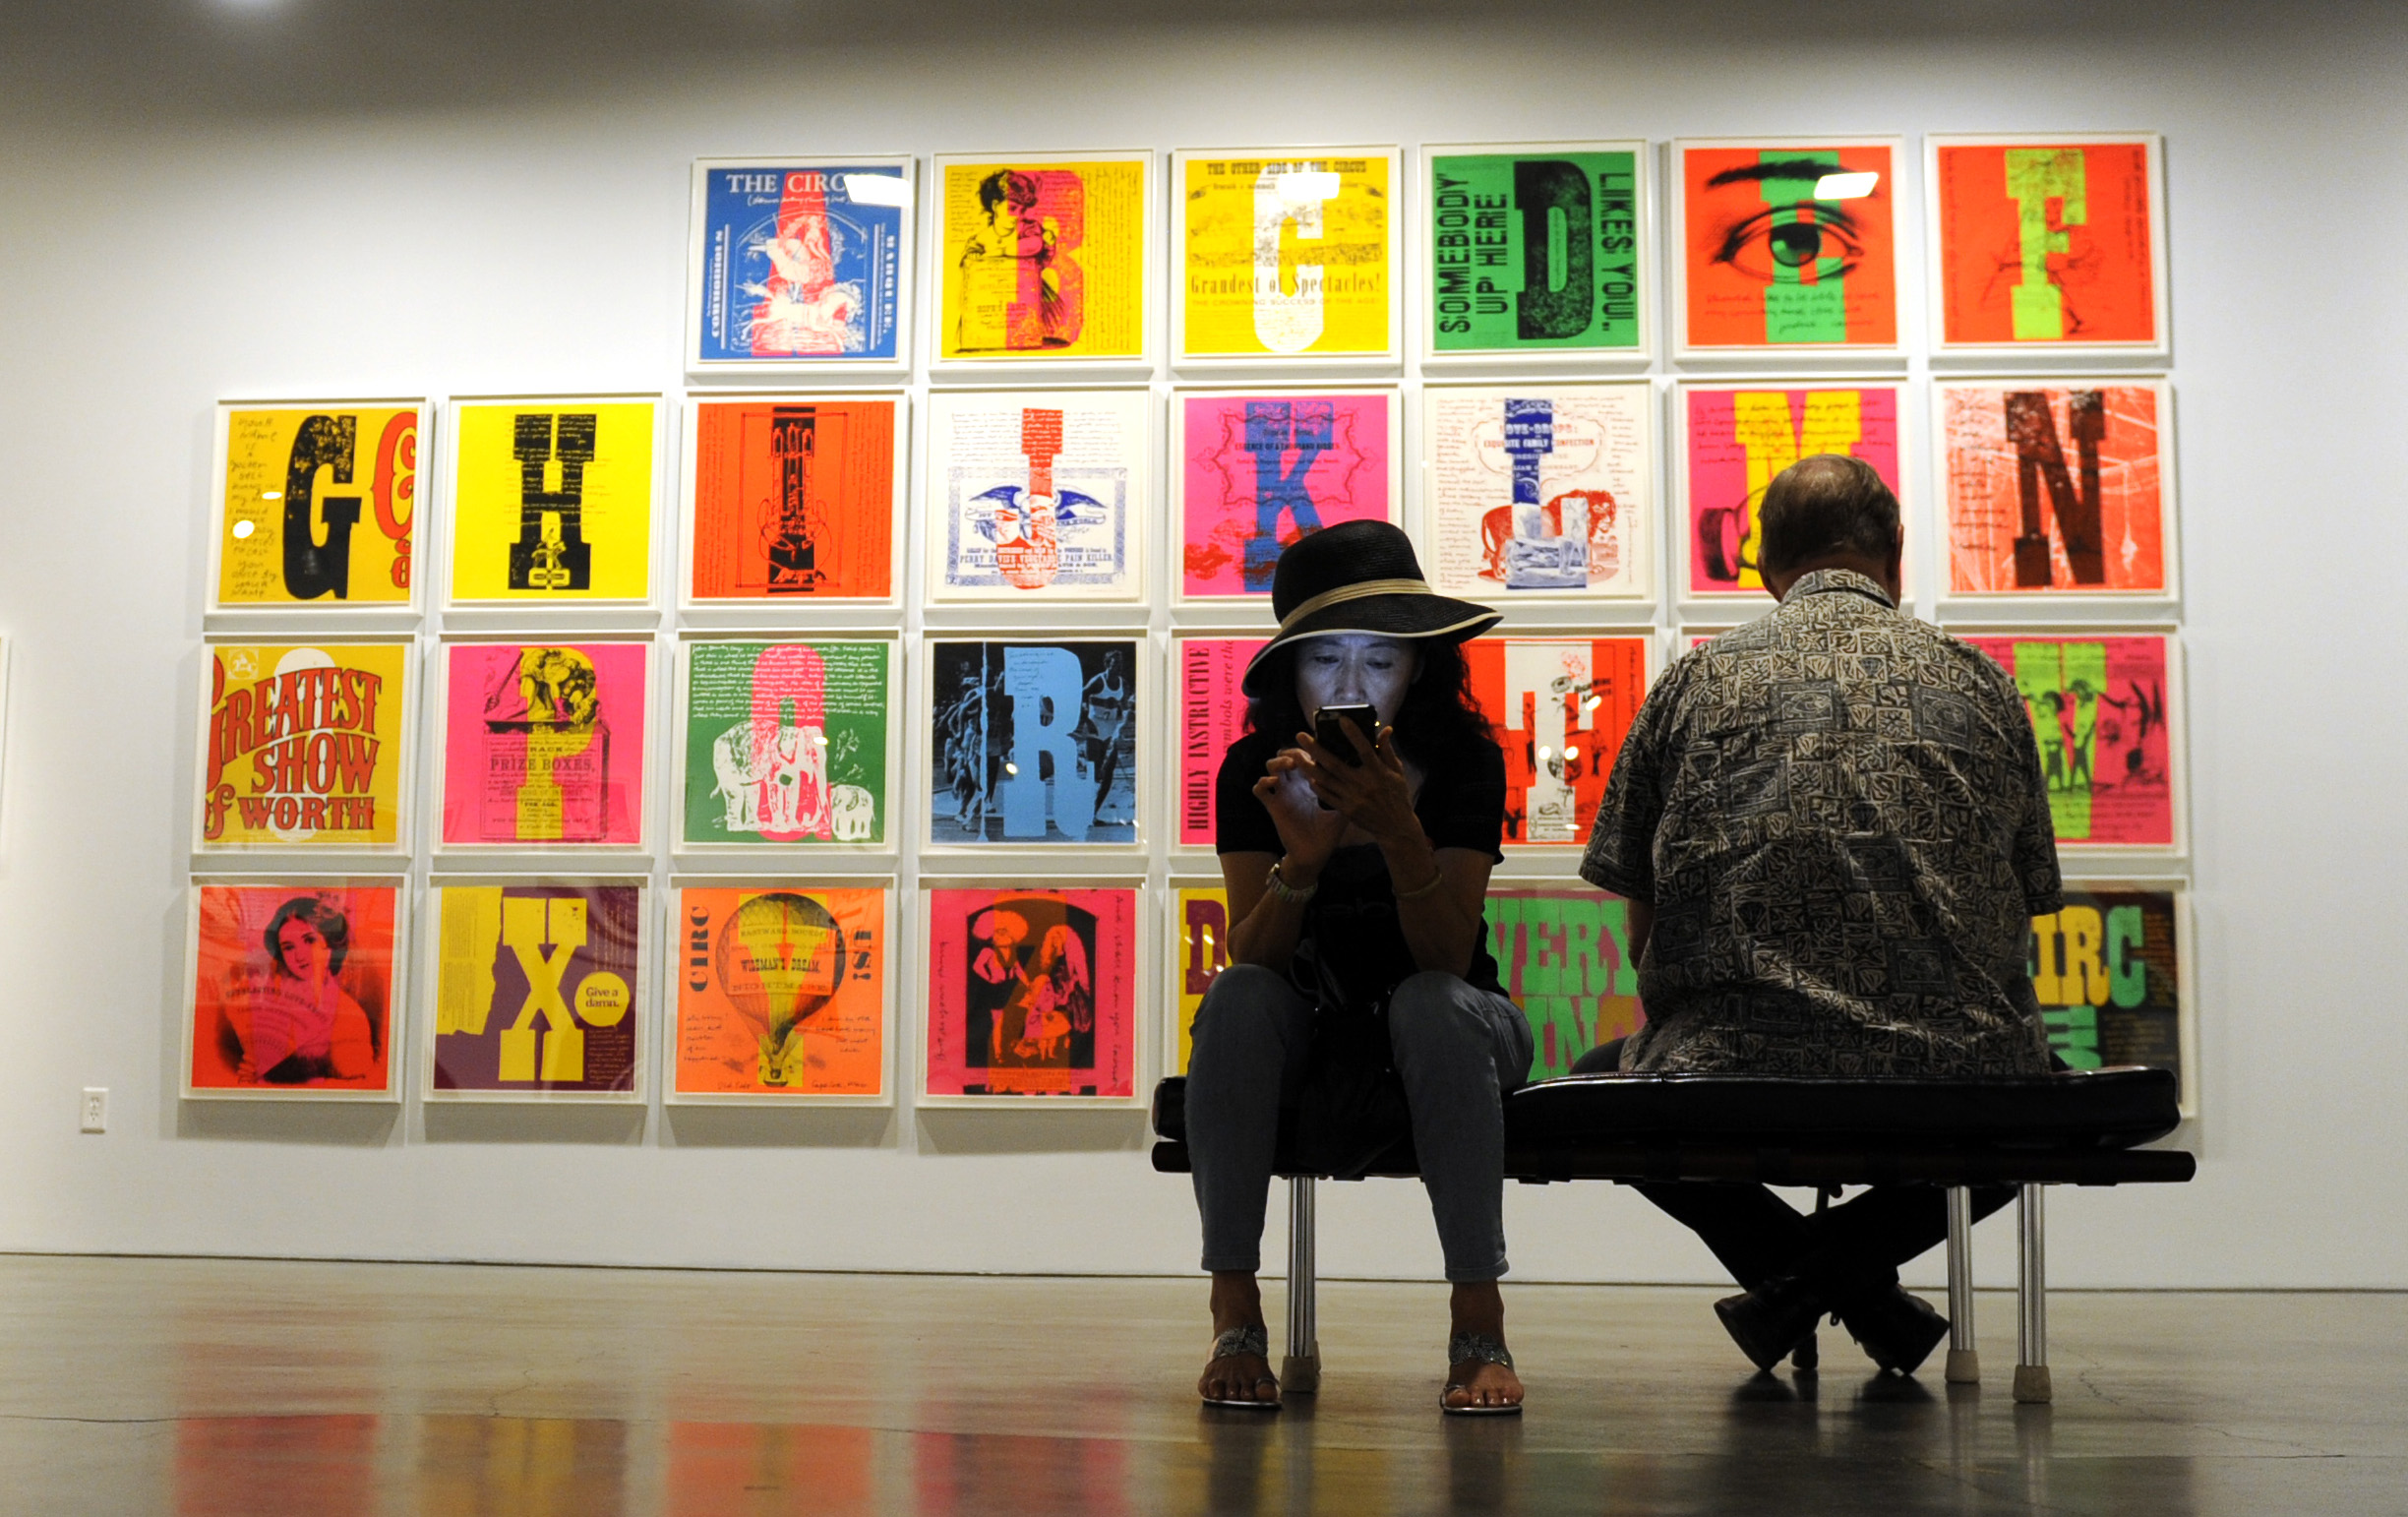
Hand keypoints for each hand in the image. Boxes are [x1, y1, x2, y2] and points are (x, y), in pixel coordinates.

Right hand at [1253, 752, 1346, 874]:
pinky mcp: (1273, 806)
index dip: (1307, 749)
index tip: (1318, 749)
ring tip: (1289, 765)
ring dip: (1277, 761)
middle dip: (1291, 751)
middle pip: (1285, 756)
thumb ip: (1350, 793)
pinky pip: (1259, 790)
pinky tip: (1274, 783)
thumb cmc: (1328, 834)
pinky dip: (1263, 782)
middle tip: (1301, 755)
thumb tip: (1367, 778)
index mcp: (1310, 784)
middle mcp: (1295, 786)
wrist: (1314, 856)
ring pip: (1270, 767)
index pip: (1304, 757)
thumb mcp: (1343, 810)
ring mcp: (1282, 795)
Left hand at [1292, 720, 1421, 848]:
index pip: (1364, 749)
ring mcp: (1353, 798)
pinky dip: (1317, 786)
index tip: (1342, 720)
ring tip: (1296, 756)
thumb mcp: (1397, 772)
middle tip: (1300, 736)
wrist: (1395, 827)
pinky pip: (1327, 796)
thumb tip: (1386, 729)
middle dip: (1315, 749)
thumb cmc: (1397, 795)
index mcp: (1378, 772)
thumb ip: (1387, 751)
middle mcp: (1363, 784)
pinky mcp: (1346, 809)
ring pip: (1325, 780)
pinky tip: (1309, 776)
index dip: (1354, 734)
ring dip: (1308, 767)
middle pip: (1334, 764)